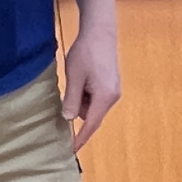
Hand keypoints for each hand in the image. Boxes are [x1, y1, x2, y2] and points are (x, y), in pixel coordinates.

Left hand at [62, 22, 121, 148]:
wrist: (100, 31)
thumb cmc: (86, 53)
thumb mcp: (74, 77)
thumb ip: (72, 100)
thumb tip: (69, 119)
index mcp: (104, 97)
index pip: (91, 125)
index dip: (80, 138)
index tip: (71, 150)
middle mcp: (112, 97)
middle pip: (91, 115)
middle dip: (77, 109)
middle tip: (68, 90)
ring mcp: (113, 90)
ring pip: (92, 106)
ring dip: (80, 99)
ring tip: (74, 78)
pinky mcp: (111, 84)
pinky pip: (95, 97)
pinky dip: (85, 93)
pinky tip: (80, 77)